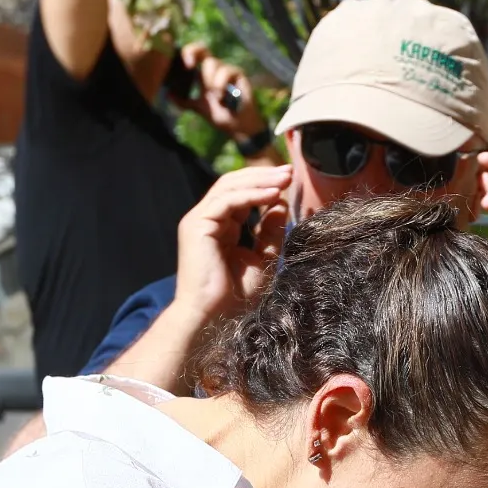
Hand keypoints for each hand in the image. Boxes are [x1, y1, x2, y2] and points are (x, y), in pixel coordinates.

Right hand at [173, 163, 290, 320]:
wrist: (213, 317)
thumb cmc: (235, 297)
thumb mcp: (263, 259)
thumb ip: (271, 232)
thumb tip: (281, 204)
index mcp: (221, 227)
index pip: (242, 195)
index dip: (265, 185)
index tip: (291, 181)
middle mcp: (207, 219)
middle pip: (234, 184)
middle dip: (264, 176)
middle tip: (290, 171)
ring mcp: (199, 220)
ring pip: (229, 186)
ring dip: (260, 180)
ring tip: (285, 178)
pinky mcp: (196, 225)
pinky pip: (226, 200)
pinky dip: (251, 195)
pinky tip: (273, 194)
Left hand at [174, 43, 267, 139]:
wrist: (237, 127)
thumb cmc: (220, 115)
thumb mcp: (198, 107)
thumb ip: (184, 100)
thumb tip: (167, 94)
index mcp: (203, 74)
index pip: (193, 54)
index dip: (185, 53)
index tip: (181, 66)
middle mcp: (214, 69)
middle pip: (202, 48)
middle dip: (192, 52)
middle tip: (188, 65)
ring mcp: (226, 70)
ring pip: (212, 62)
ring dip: (209, 80)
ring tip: (215, 96)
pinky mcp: (238, 74)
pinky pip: (226, 71)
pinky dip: (221, 84)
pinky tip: (222, 97)